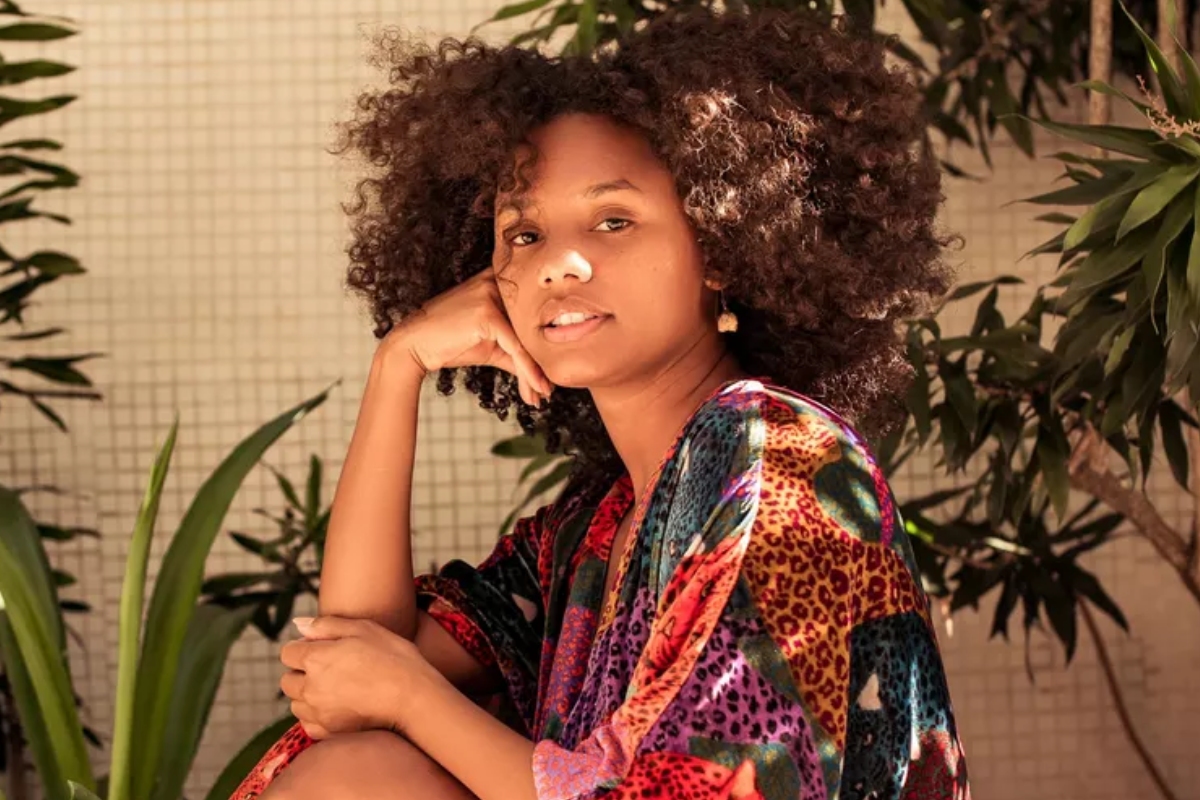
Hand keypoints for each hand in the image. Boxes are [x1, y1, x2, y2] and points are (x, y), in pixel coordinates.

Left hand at [279, 616, 445, 739]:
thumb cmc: (393, 657)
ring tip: (335, 688)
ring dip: (307, 695)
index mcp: (315, 659)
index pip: (288, 652)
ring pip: (296, 704)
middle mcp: (310, 687)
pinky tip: (336, 707)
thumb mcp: (363, 628)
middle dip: (302, 672)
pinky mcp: (328, 732)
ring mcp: (318, 713)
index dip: (303, 648)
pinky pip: (308, 724)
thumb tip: (298, 626)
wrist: (414, 697)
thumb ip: (326, 625)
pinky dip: (315, 716)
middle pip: (287, 680)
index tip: (323, 649)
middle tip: (329, 669)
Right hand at [381, 267, 552, 406]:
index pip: (532, 314)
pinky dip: (527, 370)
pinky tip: (536, 389)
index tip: (554, 371)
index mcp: (501, 281)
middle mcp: (499, 282)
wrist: (414, 345)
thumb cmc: (452, 342)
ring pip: (525, 339)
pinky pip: (515, 346)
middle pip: (531, 327)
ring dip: (535, 371)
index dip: (544, 343)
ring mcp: (492, 295)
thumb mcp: (492, 346)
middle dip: (541, 361)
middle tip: (549, 389)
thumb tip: (544, 378)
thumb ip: (518, 353)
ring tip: (543, 394)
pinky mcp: (487, 313)